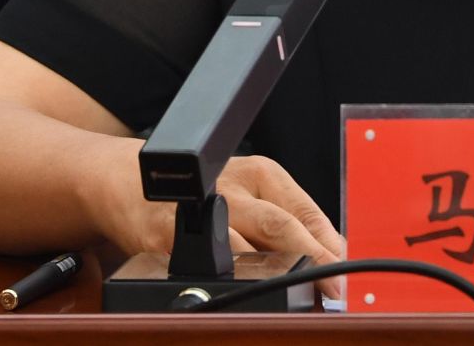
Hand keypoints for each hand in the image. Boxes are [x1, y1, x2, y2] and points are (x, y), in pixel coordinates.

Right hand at [97, 147, 346, 299]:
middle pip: (279, 227)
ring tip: (295, 301)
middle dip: (312, 263)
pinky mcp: (164, 237)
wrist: (127, 180)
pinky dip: (225, 285)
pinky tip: (242, 298)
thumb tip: (333, 257)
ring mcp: (197, 211)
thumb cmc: (201, 193)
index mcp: (261, 173)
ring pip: (242, 251)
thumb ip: (288, 220)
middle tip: (333, 293)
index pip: (306, 212)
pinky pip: (201, 266)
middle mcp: (231, 186)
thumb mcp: (250, 192)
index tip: (346, 279)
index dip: (330, 249)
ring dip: (272, 280)